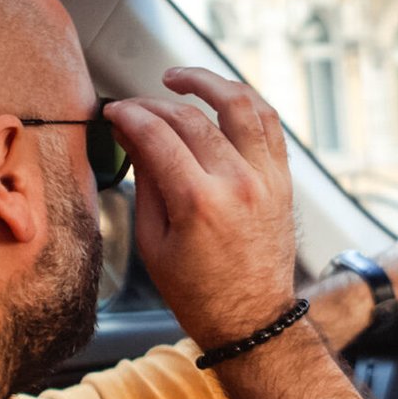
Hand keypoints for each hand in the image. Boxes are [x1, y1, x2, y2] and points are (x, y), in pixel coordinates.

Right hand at [104, 68, 298, 346]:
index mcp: (198, 203)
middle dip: (154, 104)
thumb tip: (133, 136)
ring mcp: (266, 178)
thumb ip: (145, 182)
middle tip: (135, 107)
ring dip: (207, 82)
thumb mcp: (153, 242)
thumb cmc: (198, 291)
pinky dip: (245, 102)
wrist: (252, 318)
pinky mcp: (282, 179)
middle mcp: (237, 183)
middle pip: (191, 118)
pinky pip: (269, 123)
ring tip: (180, 79)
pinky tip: (221, 98)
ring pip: (239, 105)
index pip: (157, 135)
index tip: (115, 111)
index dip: (130, 115)